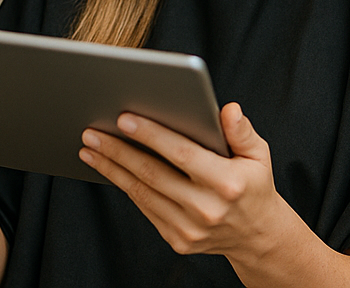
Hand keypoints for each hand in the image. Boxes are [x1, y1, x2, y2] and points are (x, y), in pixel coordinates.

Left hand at [79, 103, 289, 261]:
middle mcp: (206, 209)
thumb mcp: (258, 154)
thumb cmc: (253, 185)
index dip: (151, 135)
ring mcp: (189, 229)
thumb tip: (228, 110)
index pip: (181, 154)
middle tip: (92, 132)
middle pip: (152, 174)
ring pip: (142, 193)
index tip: (124, 118)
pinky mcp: (177, 240)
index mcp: (227, 183)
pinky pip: (145, 208)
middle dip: (118, 150)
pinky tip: (110, 168)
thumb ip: (242, 131)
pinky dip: (125, 186)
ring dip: (112, 169)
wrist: (256, 235)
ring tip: (91, 148)